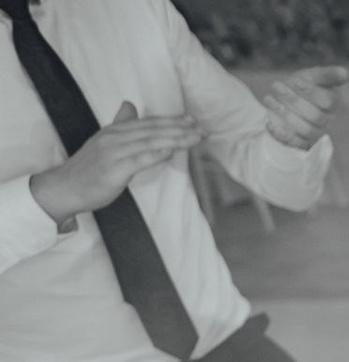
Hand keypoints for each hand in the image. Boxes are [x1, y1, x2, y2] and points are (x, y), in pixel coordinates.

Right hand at [28, 102, 202, 223]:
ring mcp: (113, 152)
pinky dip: (156, 154)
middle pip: (152, 130)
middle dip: (179, 128)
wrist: (65, 187)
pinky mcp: (114, 169)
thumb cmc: (89, 169)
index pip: (147, 123)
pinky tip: (172, 151)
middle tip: (201, 128)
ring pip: (150, 142)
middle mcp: (114, 138)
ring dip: (175, 139)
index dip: (170, 120)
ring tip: (195, 138)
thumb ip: (120, 125)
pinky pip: (139, 159)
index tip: (191, 119)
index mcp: (114, 131)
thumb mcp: (105, 142)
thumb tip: (129, 105)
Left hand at [262, 65, 348, 150]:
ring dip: (286, 115)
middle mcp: (325, 121)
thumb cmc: (302, 85)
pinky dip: (282, 135)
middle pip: (316, 117)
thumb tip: (344, 72)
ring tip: (268, 99)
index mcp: (330, 105)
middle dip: (294, 100)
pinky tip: (269, 124)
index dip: (311, 92)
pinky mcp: (299, 142)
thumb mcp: (313, 76)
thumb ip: (328, 75)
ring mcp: (312, 133)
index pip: (328, 102)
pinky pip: (295, 144)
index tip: (296, 80)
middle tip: (276, 85)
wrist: (283, 99)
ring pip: (306, 131)